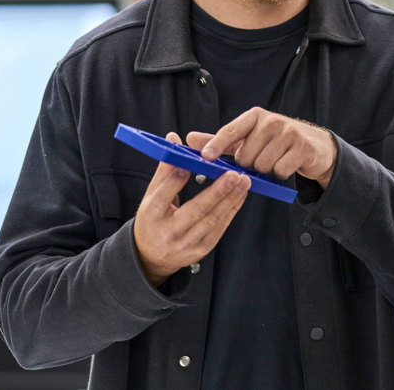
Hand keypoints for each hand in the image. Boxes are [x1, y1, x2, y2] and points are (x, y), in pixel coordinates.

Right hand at [133, 132, 251, 286]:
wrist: (150, 256)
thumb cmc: (153, 219)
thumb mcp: (152, 195)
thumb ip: (165, 168)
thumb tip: (173, 138)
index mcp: (151, 215)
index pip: (164, 195)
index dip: (177, 180)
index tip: (192, 163)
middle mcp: (168, 232)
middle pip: (195, 210)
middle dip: (217, 192)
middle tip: (233, 174)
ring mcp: (186, 244)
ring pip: (212, 219)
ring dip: (230, 199)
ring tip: (244, 181)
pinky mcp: (201, 249)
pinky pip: (220, 227)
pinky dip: (232, 209)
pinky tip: (241, 195)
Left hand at [186, 107, 336, 188]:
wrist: (315, 146)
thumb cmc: (276, 142)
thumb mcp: (249, 137)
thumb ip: (221, 140)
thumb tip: (190, 139)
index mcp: (255, 116)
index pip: (230, 130)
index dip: (216, 144)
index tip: (205, 157)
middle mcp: (271, 121)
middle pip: (245, 156)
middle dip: (250, 163)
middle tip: (261, 157)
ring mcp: (289, 133)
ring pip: (262, 165)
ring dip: (266, 169)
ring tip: (275, 159)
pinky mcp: (302, 147)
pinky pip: (279, 170)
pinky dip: (281, 173)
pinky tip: (287, 164)